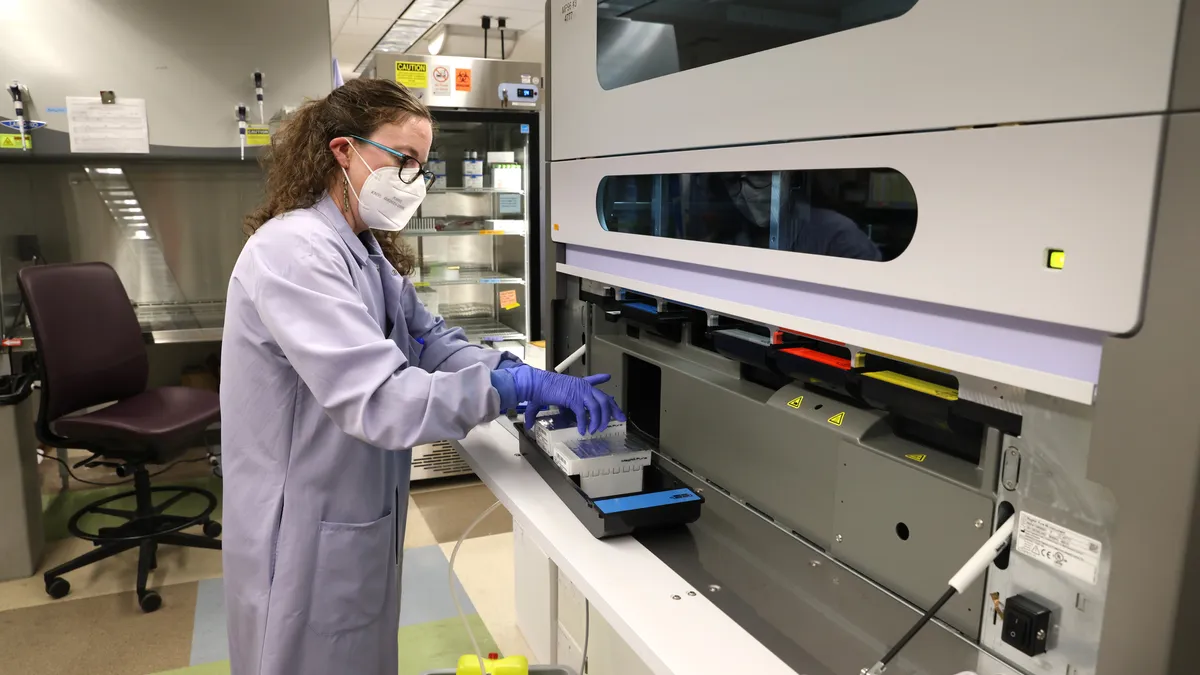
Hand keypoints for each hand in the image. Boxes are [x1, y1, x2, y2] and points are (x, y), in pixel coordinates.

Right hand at [510, 366, 625, 434]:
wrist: (533, 384)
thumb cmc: (536, 391)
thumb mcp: (540, 402)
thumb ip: (535, 414)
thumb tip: (528, 425)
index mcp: (576, 384)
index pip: (592, 381)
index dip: (601, 379)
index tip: (608, 377)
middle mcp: (581, 386)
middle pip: (604, 397)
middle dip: (614, 409)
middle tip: (620, 418)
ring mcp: (579, 392)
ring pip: (598, 407)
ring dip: (599, 420)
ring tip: (596, 430)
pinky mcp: (574, 398)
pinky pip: (584, 414)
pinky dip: (584, 424)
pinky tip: (582, 431)